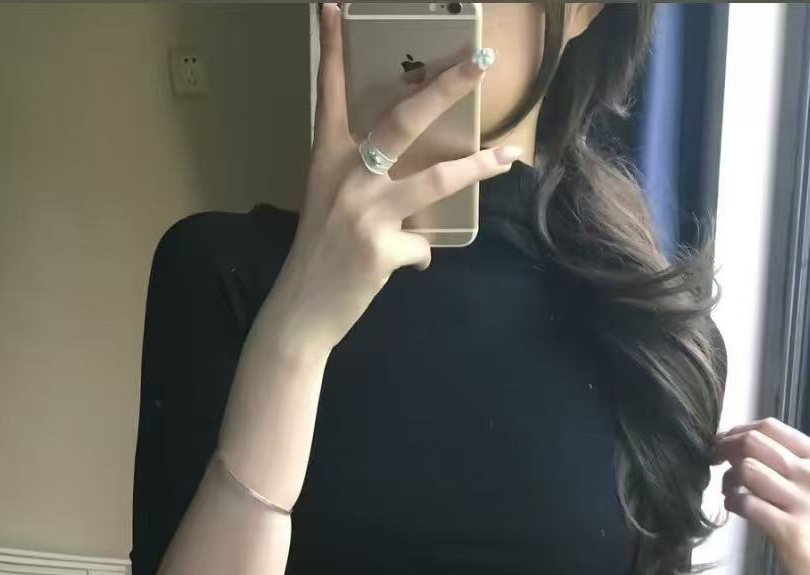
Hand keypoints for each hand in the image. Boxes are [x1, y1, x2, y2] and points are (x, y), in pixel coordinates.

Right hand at [271, 4, 520, 352]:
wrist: (301, 310)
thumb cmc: (318, 257)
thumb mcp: (330, 205)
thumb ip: (364, 185)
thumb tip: (411, 193)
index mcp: (328, 159)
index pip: (329, 93)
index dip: (331, 50)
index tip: (333, 10)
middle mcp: (347, 177)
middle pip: (404, 120)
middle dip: (447, 88)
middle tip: (479, 62)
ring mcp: (365, 212)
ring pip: (435, 179)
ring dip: (477, 169)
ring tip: (508, 158)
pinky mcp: (381, 249)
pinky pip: (421, 245)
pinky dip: (419, 254)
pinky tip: (404, 263)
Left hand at [714, 418, 809, 574]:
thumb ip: (786, 459)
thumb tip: (738, 438)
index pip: (769, 427)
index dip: (736, 431)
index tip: (722, 443)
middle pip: (753, 443)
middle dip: (725, 450)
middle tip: (714, 463)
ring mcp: (804, 503)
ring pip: (746, 470)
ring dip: (728, 479)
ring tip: (730, 491)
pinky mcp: (789, 530)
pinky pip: (746, 502)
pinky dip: (732, 502)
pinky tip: (733, 507)